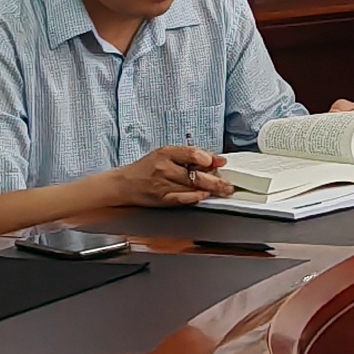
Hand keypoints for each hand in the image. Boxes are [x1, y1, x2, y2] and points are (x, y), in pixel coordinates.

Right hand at [109, 144, 231, 208]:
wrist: (125, 184)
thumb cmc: (146, 168)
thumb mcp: (165, 154)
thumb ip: (189, 155)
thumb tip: (214, 159)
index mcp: (165, 153)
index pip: (191, 154)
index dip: (209, 158)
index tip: (220, 162)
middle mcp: (164, 168)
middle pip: (196, 174)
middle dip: (216, 180)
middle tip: (228, 184)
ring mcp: (163, 185)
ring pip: (192, 187)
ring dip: (211, 189)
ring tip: (223, 190)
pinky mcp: (162, 199)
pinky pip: (183, 199)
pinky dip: (196, 198)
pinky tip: (204, 196)